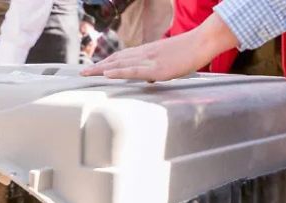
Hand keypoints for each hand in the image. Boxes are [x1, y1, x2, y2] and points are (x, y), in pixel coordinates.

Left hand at [81, 13, 237, 80]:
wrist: (202, 42)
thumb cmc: (189, 52)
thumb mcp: (168, 60)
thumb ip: (156, 67)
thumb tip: (149, 77)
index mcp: (147, 51)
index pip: (122, 57)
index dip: (106, 62)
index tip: (93, 68)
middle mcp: (144, 54)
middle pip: (116, 59)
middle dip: (98, 66)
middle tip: (82, 72)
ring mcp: (150, 60)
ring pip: (120, 63)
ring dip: (102, 68)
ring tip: (86, 73)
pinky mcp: (157, 68)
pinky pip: (134, 70)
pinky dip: (119, 72)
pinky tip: (107, 73)